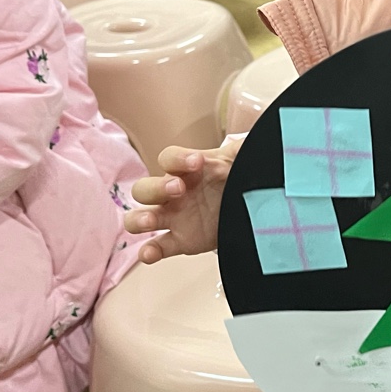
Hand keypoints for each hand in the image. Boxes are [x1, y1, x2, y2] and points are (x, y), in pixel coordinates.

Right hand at [124, 139, 240, 263]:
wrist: (246, 206)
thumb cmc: (235, 178)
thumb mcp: (240, 159)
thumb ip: (241, 147)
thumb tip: (250, 137)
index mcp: (185, 169)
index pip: (169, 158)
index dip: (178, 158)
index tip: (197, 161)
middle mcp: (173, 192)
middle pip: (145, 188)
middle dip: (157, 188)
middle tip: (178, 188)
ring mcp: (173, 217)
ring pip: (141, 217)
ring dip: (140, 219)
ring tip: (150, 221)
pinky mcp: (180, 240)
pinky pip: (157, 247)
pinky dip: (149, 252)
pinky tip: (148, 254)